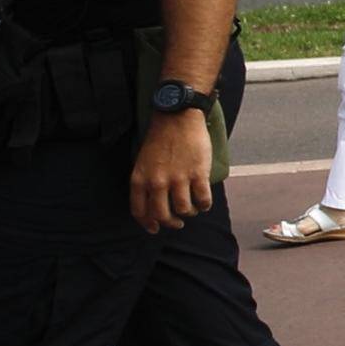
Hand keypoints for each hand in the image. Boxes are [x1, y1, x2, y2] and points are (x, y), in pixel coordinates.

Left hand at [128, 97, 216, 232]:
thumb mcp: (143, 161)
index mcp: (139, 179)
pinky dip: (204, 205)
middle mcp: (156, 182)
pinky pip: (202, 200)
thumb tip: (155, 202)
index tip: (155, 228)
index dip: (148, 224)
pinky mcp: (197, 174)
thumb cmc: (160, 137)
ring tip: (192, 208)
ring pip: (183, 210)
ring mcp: (178, 179)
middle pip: (162, 215)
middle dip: (171, 223)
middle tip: (177, 222)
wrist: (177, 117)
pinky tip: (204, 202)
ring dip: (189, 213)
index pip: (140, 211)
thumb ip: (146, 181)